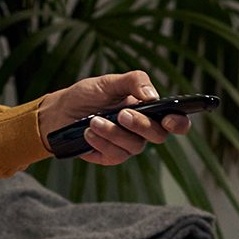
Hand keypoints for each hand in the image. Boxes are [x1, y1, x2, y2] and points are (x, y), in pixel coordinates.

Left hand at [36, 70, 196, 166]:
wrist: (59, 112)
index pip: (176, 120)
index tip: (170, 119)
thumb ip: (133, 81)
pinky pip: (115, 155)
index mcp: (149, 109)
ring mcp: (127, 145)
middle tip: (121, 114)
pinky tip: (88, 132)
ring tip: (93, 120)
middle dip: (141, 125)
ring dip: (114, 133)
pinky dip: (101, 142)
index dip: (180, 123)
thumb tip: (152, 95)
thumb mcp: (108, 82)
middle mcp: (143, 130)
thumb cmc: (87, 95)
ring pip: (134, 146)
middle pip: (158, 135)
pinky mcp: (111, 156)